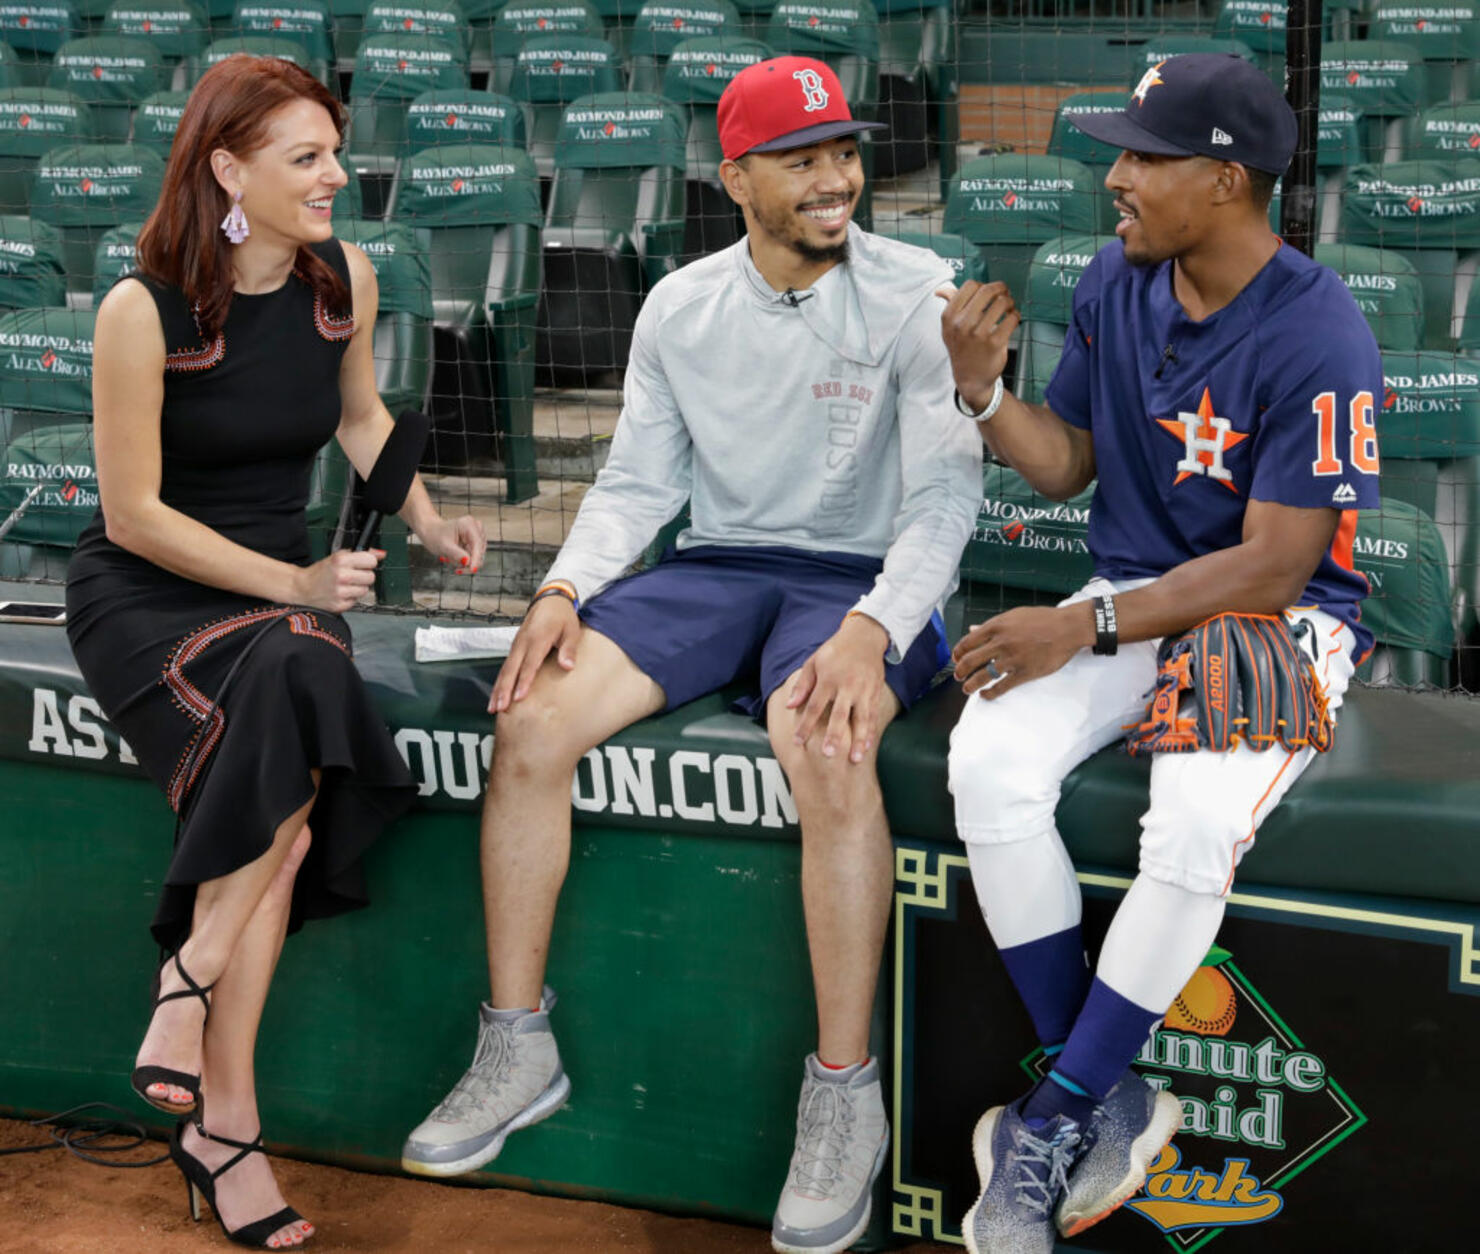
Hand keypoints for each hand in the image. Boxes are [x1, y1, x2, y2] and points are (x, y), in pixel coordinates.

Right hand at [297, 548, 381, 612]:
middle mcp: (341, 576)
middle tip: (352, 576)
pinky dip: (351, 598)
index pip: (371, 561)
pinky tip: (341, 593)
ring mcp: (341, 592)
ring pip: (365, 590)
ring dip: (358, 588)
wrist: (303, 588)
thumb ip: (361, 554)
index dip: (368, 563)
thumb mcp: (339, 557)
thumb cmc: (321, 572)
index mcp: (341, 560)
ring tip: (345, 585)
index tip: (362, 564)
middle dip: (364, 576)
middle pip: (371, 577)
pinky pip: (357, 601)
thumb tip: (381, 554)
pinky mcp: (340, 605)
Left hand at [419, 513, 486, 575]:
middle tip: (455, 568)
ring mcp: (476, 534)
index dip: (476, 558)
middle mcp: (475, 528)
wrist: (431, 532)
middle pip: (479, 551)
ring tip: (451, 558)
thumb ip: (456, 554)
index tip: (472, 569)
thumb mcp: (443, 546)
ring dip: (465, 562)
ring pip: (478, 556)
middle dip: (468, 562)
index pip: (477, 544)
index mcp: (468, 524)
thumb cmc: (435, 535)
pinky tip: (454, 557)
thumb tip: (468, 562)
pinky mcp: (475, 541)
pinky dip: (464, 560)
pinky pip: (475, 556)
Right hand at [489, 593, 580, 713]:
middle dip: (504, 690)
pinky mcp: (514, 649)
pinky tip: (496, 697)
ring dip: (498, 689)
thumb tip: (568, 666)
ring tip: (493, 708)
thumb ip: (569, 649)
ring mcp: (516, 646)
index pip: (530, 664)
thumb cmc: (562, 617)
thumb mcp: (571, 630)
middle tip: (500, 708)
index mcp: (538, 639)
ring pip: (504, 670)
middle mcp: (523, 643)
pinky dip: (499, 683)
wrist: (549, 600)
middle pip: (511, 669)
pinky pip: (505, 668)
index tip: (519, 697)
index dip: (524, 681)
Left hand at [786, 614, 889, 762]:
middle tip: (828, 755)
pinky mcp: (875, 693)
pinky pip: (873, 716)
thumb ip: (803, 685)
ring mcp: (863, 691)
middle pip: (839, 715)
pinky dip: (871, 732)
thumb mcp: (814, 662)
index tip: (797, 742)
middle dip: (834, 736)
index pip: (815, 706)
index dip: (805, 725)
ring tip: (856, 759)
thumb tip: (790, 706)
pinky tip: (868, 747)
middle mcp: (847, 686)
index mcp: (828, 679)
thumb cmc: (835, 651)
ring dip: (858, 740)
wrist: (864, 638)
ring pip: (861, 719)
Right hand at [938, 280, 1020, 412]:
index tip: (989, 293)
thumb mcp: (950, 329)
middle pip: (988, 290)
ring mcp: (978, 334)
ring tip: (1009, 308)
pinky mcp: (995, 343)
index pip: (970, 286)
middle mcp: (962, 324)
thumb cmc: (962, 350)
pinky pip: (1012, 318)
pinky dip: (1015, 315)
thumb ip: (949, 307)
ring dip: (1010, 302)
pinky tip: (1011, 320)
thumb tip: (940, 291)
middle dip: (1001, 289)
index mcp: (949, 317)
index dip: (984, 286)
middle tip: (1005, 295)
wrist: (970, 379)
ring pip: (1002, 302)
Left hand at [952, 602, 1093, 698]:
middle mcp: (1001, 643)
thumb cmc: (1043, 619)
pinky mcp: (1024, 673)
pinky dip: (990, 693)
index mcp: (996, 626)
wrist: (1067, 628)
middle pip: (971, 660)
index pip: (968, 641)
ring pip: (983, 675)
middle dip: (960, 670)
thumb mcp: (1014, 616)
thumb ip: (992, 625)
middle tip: (958, 676)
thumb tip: (973, 629)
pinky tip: (986, 695)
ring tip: (966, 689)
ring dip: (971, 684)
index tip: (955, 658)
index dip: (958, 652)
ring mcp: (1012, 659)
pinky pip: (1002, 686)